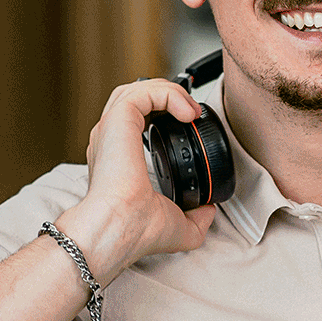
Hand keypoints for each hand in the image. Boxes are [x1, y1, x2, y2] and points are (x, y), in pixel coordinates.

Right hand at [57, 78, 219, 278]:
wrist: (120, 228)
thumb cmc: (135, 231)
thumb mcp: (178, 225)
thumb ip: (196, 217)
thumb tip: (211, 210)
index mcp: (118, 158)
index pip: (135, 120)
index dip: (163, 113)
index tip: (190, 125)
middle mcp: (110, 140)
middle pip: (134, 98)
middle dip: (166, 96)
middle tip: (192, 113)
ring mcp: (111, 129)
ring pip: (137, 90)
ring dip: (169, 92)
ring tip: (191, 110)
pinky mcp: (118, 121)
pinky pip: (144, 92)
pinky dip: (169, 94)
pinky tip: (188, 112)